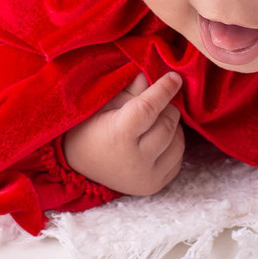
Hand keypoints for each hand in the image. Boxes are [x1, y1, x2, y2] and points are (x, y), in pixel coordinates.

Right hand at [62, 71, 185, 195]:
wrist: (79, 164)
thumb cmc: (89, 127)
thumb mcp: (104, 103)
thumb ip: (131, 89)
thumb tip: (154, 73)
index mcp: (118, 136)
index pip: (149, 108)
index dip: (164, 90)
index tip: (175, 77)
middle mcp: (136, 161)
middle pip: (167, 124)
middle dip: (167, 107)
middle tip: (158, 100)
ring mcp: (147, 177)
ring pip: (178, 141)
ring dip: (172, 125)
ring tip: (156, 120)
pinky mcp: (156, 185)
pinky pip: (178, 158)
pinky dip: (173, 143)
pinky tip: (158, 138)